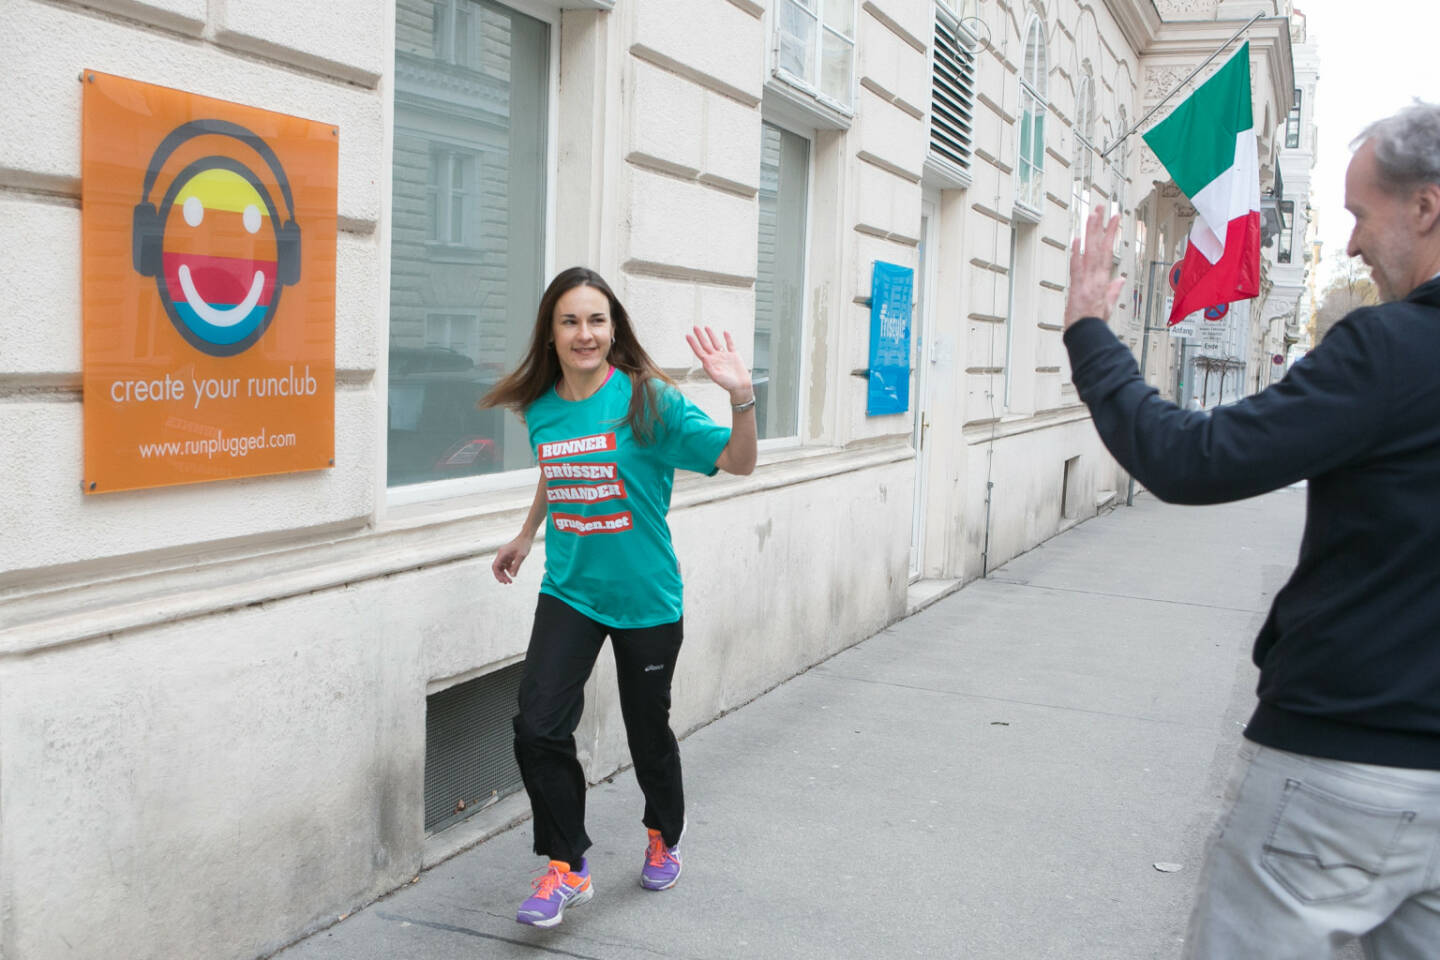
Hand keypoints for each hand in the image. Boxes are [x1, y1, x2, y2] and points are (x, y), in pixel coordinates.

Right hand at [492, 535, 531, 584]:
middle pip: (497, 568)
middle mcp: (501, 554)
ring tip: (510, 581)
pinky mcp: (508, 556)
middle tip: (507, 583)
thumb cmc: (524, 545)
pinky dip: (508, 570)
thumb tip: (512, 576)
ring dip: (504, 574)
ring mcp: (504, 555)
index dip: (498, 575)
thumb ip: (516, 566)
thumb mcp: (521, 556)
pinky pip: (506, 565)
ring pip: (501, 567)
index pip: (495, 566)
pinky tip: (513, 573)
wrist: (527, 537)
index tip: (503, 581)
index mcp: (502, 554)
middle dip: (501, 576)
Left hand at [686, 326, 752, 403]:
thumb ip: (709, 368)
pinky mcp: (734, 355)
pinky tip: (725, 332)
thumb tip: (703, 359)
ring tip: (706, 327)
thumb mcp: (717, 377)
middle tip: (695, 327)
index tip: (688, 335)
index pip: (699, 351)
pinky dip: (728, 338)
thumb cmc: (728, 384)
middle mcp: (716, 358)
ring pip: (716, 342)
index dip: (693, 343)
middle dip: (700, 336)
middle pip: (706, 344)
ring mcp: (724, 356)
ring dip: (711, 335)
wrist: (741, 386)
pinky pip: (730, 344)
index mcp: (710, 363)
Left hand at [1065, 205, 1125, 329]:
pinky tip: (1077, 239)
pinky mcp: (1076, 286)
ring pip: (1089, 251)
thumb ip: (1114, 290)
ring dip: (1090, 232)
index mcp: (1103, 280)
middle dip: (1099, 225)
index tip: (1113, 217)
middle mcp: (1095, 277)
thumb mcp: (1107, 305)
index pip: (1108, 250)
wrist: (1085, 333)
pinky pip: (1076, 266)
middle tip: (1101, 207)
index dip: (1110, 232)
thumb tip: (1121, 279)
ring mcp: (1085, 280)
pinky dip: (1076, 253)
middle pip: (1098, 246)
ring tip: (1092, 215)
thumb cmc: (1094, 322)